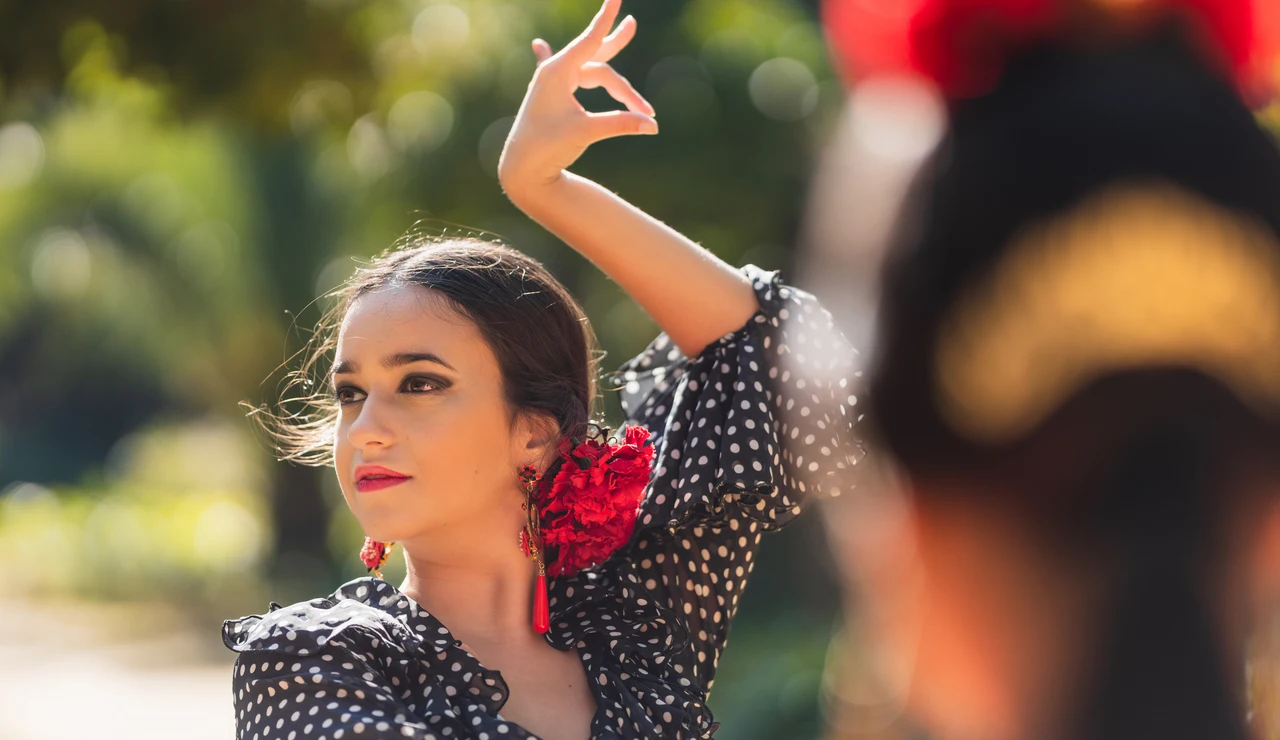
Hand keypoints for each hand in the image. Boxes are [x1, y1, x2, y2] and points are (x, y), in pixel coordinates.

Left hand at [498, 0, 656, 197]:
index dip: (607, 20)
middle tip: (632, 22)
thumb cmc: (548, 148)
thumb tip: (652, 125)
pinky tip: (537, 44)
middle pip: (596, 57)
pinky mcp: (548, 98)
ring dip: (613, 81)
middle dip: (615, 41)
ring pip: (590, 73)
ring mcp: (551, 85)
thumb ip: (620, 123)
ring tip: (630, 73)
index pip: (591, 41)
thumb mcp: (587, 132)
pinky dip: (548, 56)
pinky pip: (553, 71)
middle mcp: (554, 73)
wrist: (520, 169)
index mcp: (558, 72)